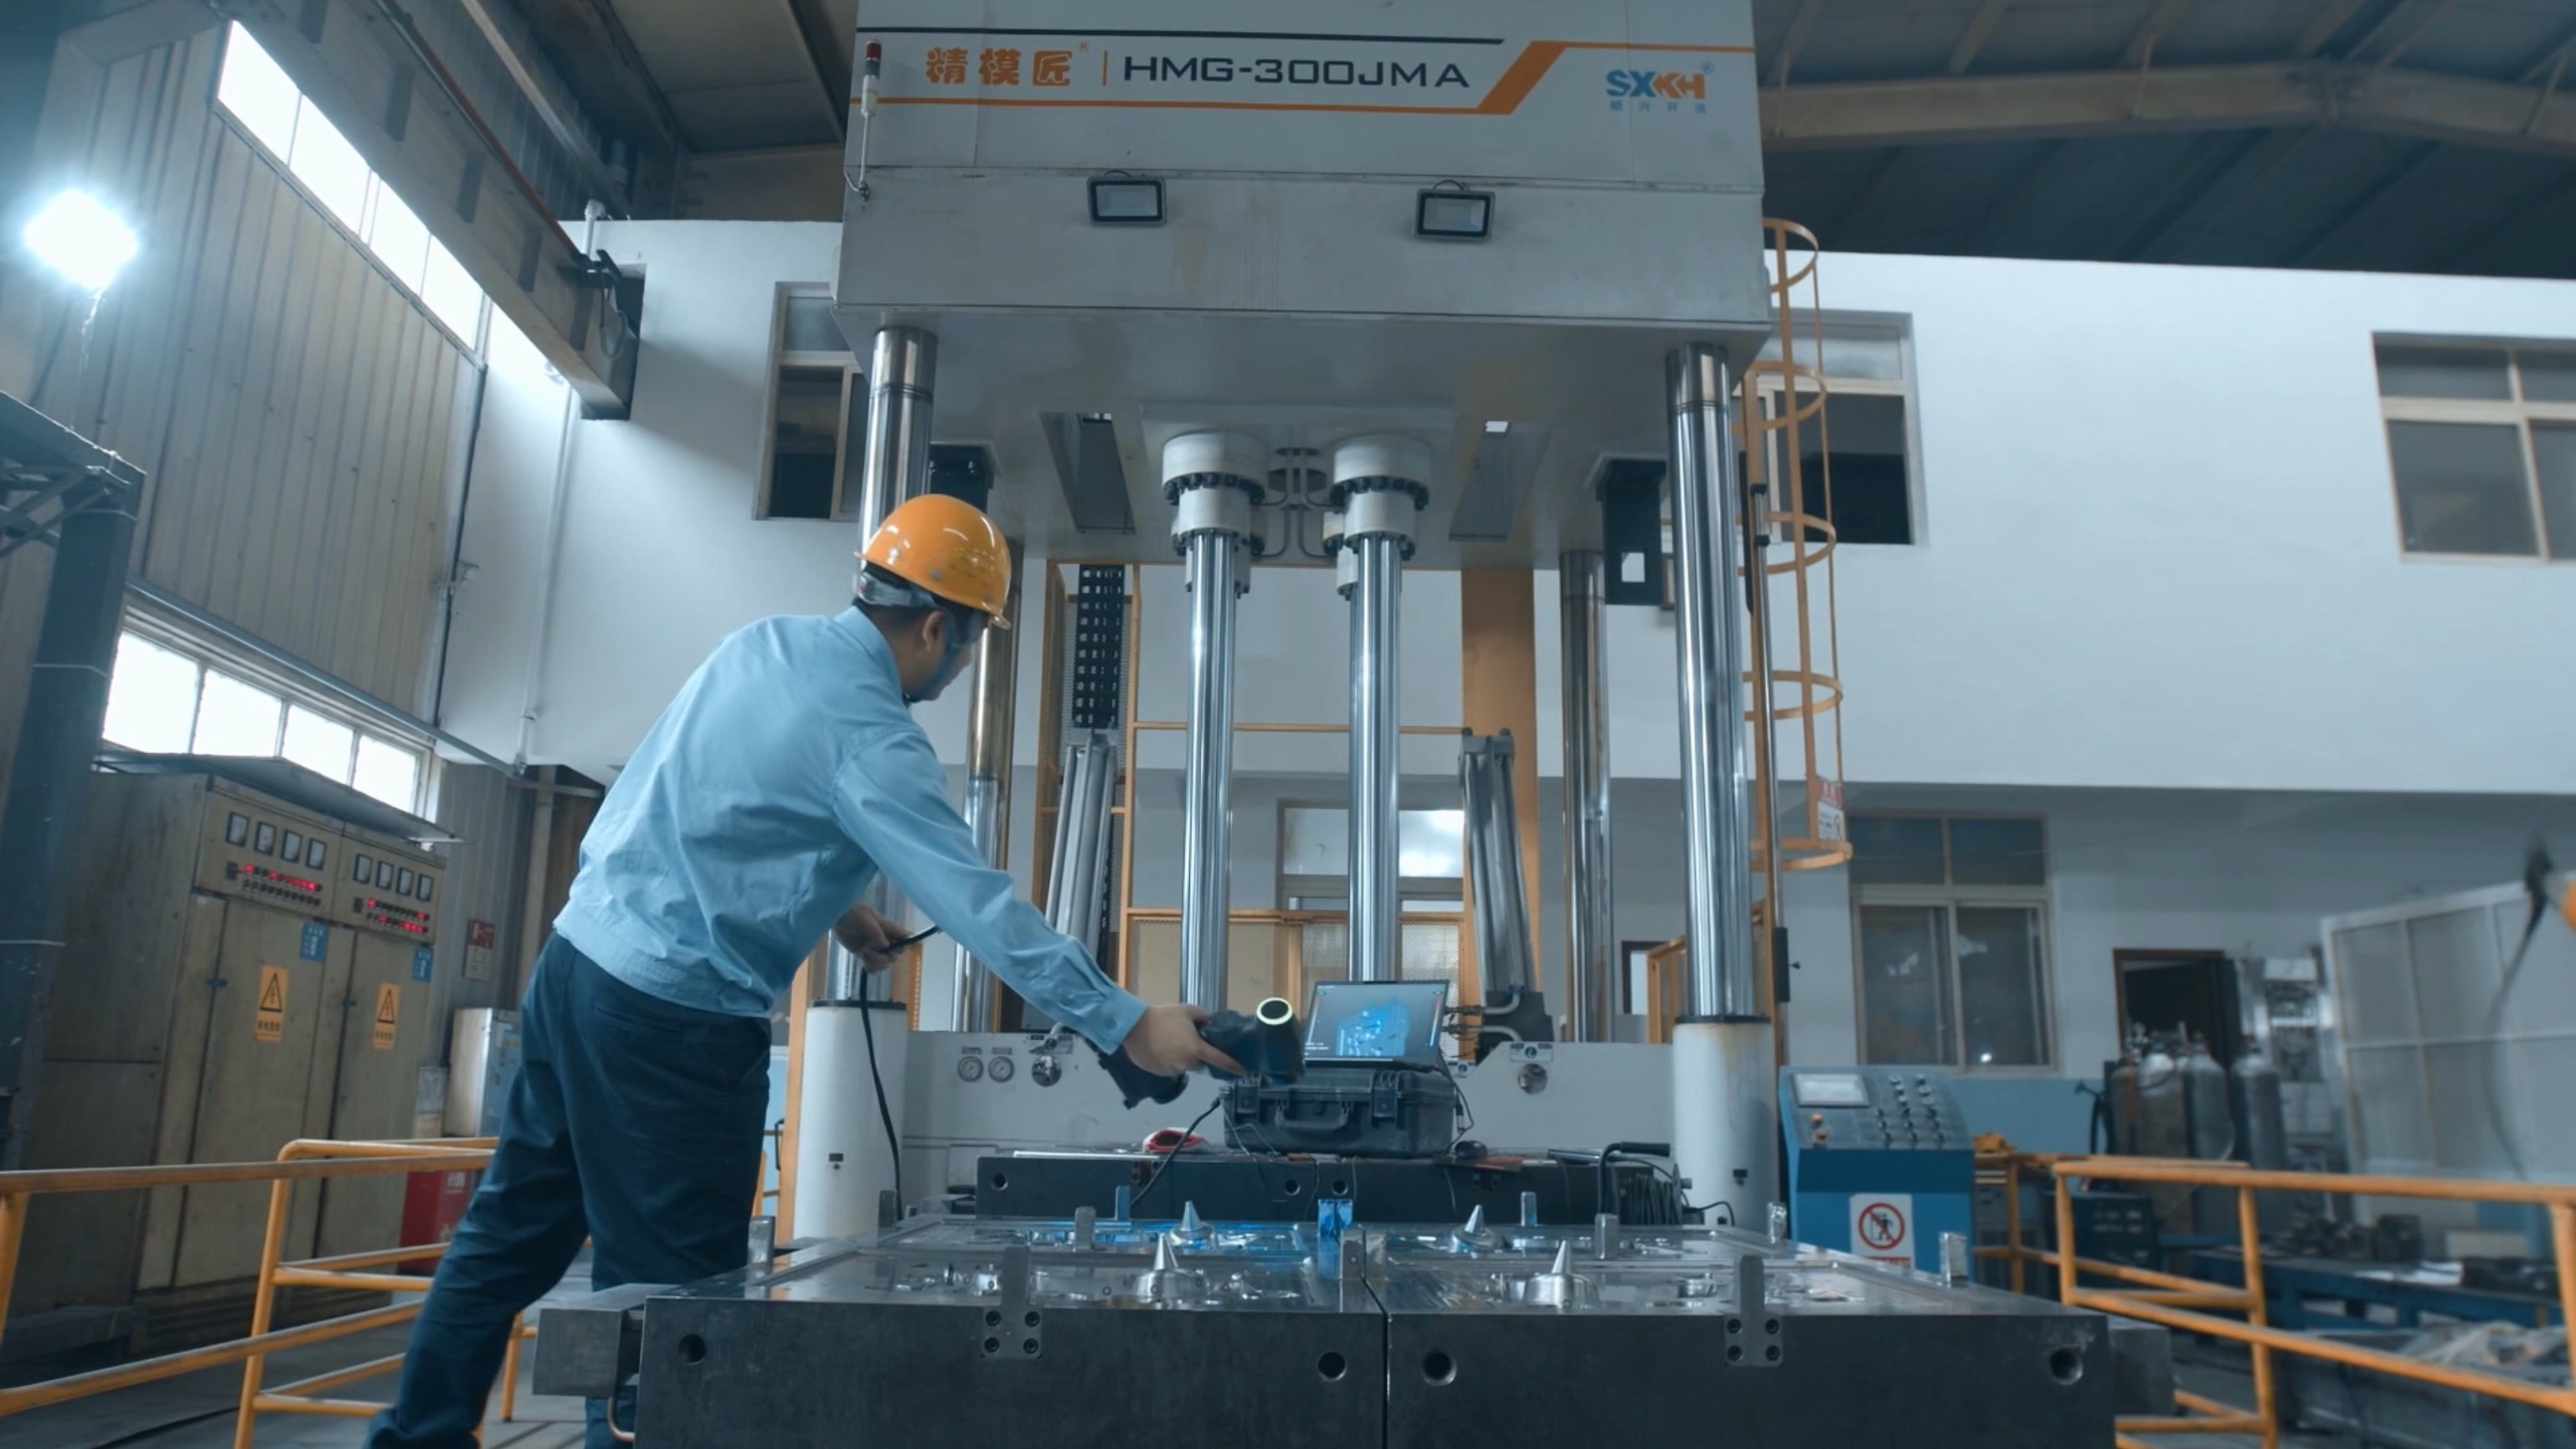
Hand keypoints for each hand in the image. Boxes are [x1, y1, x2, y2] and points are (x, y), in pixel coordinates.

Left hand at [831, 903, 904, 971]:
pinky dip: (871, 967)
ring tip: (864, 952)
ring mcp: (876, 948)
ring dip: (876, 962)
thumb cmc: (852, 913)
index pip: (906, 937)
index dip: (907, 944)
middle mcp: (885, 939)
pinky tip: (863, 961)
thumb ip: (877, 934)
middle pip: (896, 955)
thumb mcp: (866, 920)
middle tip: (872, 951)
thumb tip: (886, 947)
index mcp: (889, 928)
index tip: (897, 948)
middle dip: (885, 957)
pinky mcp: (865, 954)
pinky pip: (874, 967)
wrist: (837, 916)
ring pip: (886, 963)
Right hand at [1120, 1003, 1244, 1078]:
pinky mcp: (1160, 1073)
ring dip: (1183, 1058)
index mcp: (1196, 1049)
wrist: (1134, 1027)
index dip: (1233, 1066)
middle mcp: (1187, 1064)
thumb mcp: (1187, 1010)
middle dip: (1197, 1054)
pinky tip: (1161, 1049)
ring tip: (1171, 1043)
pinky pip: (1171, 1069)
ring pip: (1184, 1066)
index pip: (1220, 1060)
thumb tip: (1211, 1023)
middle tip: (1187, 1040)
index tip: (1244, 1071)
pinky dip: (1170, 1061)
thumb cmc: (1163, 1017)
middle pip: (1199, 1063)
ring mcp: (1172, 1070)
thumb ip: (1204, 1017)